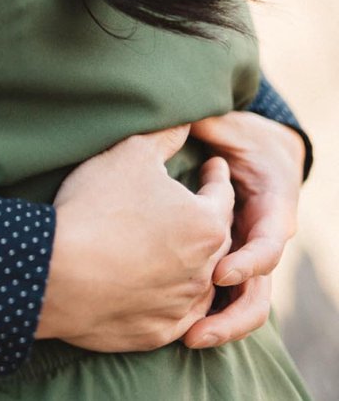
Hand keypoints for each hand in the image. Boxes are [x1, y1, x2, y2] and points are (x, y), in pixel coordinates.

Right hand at [37, 125, 234, 350]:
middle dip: (211, 218)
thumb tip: (186, 118)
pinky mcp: (158, 333)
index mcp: (206, 224)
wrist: (61, 274)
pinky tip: (162, 287)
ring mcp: (182, 306)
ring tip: (179, 246)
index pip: (222, 194)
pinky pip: (177, 314)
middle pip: (216, 239)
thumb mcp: (131, 154)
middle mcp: (204, 269)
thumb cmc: (98, 206)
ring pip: (201, 280)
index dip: (216, 175)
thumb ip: (165, 134)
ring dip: (195, 262)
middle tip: (199, 204)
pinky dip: (174, 298)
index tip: (213, 166)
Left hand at [180, 110, 304, 347]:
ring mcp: (248, 257)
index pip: (269, 244)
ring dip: (220, 324)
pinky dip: (206, 314)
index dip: (248, 260)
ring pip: (244, 303)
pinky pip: (224, 297)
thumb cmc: (244, 136)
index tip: (218, 272)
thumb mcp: (231, 126)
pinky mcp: (229, 263)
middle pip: (259, 290)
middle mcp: (264, 240)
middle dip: (232, 315)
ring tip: (187, 338)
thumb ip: (210, 125)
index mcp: (273, 209)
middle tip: (196, 329)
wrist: (259, 149)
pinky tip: (177, 329)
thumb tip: (180, 111)